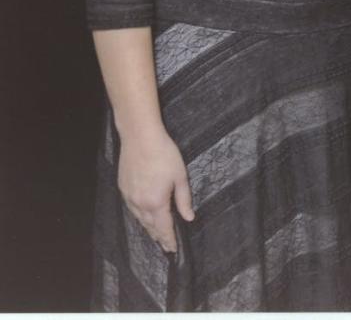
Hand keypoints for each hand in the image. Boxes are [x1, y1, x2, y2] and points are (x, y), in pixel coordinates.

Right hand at [116, 126, 194, 252]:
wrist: (140, 138)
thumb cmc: (164, 155)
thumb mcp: (180, 177)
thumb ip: (184, 199)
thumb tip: (189, 218)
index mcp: (156, 203)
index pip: (164, 228)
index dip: (169, 240)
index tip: (173, 250)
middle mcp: (140, 204)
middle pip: (150, 227)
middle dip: (159, 237)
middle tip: (166, 246)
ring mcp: (129, 197)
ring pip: (140, 219)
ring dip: (149, 228)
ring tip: (156, 235)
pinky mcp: (123, 189)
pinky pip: (132, 209)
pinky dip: (140, 217)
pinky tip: (144, 217)